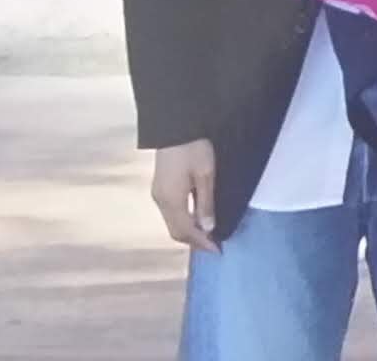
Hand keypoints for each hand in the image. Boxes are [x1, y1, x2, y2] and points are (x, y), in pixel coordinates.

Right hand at [151, 138, 218, 253]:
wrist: (175, 126)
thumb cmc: (193, 148)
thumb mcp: (206, 175)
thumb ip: (206, 202)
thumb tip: (208, 228)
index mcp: (171, 200)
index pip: (186, 231)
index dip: (202, 243)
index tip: (218, 250)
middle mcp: (161, 200)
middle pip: (176, 231)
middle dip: (195, 241)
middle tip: (215, 246)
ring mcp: (158, 194)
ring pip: (172, 223)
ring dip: (189, 232)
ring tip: (209, 235)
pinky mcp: (160, 187)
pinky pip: (171, 212)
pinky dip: (184, 221)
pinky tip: (197, 218)